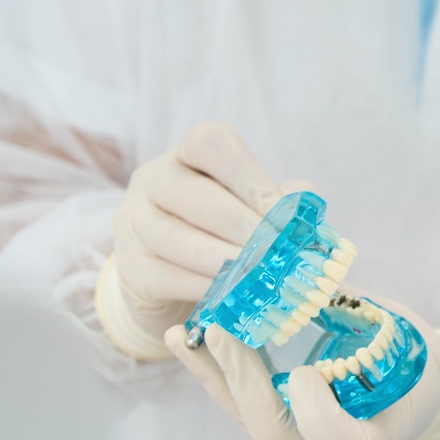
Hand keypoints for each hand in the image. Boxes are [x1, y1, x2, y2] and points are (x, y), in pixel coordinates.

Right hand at [99, 121, 299, 356]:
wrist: (169, 272)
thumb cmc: (222, 227)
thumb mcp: (250, 203)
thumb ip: (280, 198)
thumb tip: (308, 208)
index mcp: (187, 154)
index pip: (210, 143)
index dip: (248, 175)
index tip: (279, 209)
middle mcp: (153, 180)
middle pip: (196, 196)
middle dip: (243, 225)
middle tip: (278, 250)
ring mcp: (135, 225)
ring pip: (179, 240)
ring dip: (226, 260)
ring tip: (262, 275)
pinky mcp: (131, 270)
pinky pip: (169, 277)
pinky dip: (207, 288)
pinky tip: (236, 295)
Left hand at [167, 315, 439, 439]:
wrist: (418, 394)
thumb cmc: (415, 360)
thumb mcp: (400, 336)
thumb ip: (351, 311)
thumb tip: (301, 263)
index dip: (317, 414)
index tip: (306, 372)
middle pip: (272, 431)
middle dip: (242, 378)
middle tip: (218, 329)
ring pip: (244, 420)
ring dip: (213, 372)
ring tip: (182, 333)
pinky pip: (241, 410)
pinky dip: (216, 373)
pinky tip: (187, 340)